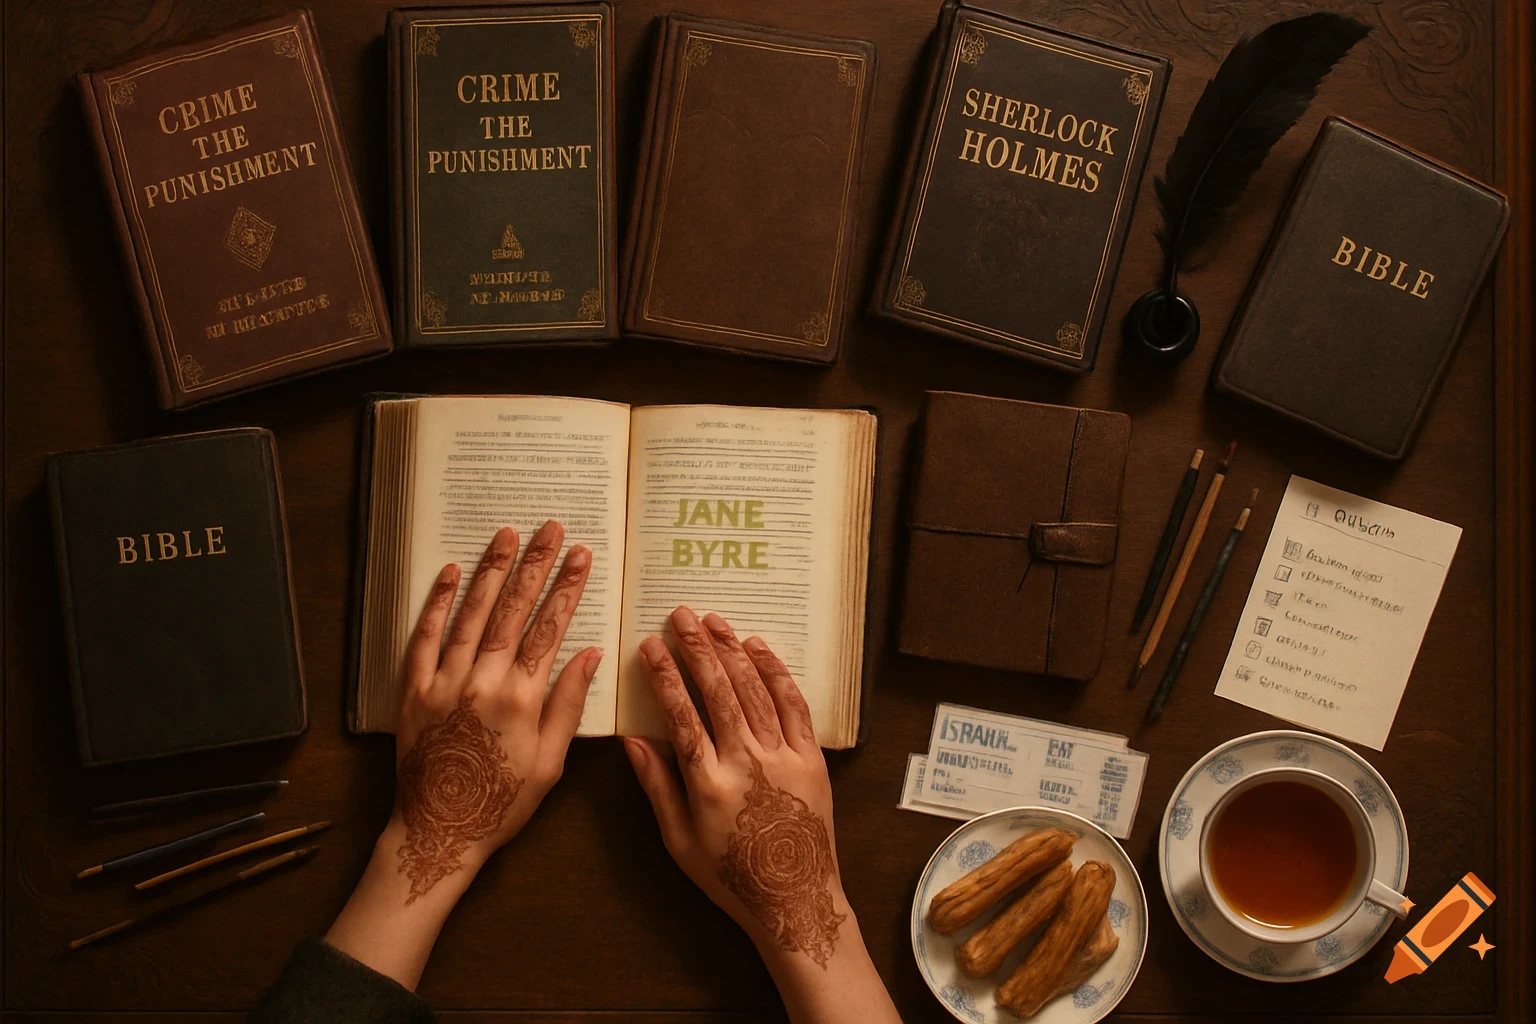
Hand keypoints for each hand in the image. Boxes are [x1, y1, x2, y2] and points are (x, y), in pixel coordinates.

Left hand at [326, 522, 600, 989]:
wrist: (439, 831)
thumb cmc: (501, 803)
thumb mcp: (550, 762)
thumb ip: (567, 704)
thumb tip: (588, 654)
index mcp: (521, 697)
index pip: (549, 627)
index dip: (566, 587)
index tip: (579, 555)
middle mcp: (482, 680)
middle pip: (513, 610)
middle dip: (534, 565)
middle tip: (549, 528)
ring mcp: (443, 682)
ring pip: (471, 614)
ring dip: (492, 571)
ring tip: (507, 535)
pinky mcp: (413, 691)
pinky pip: (424, 638)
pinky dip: (438, 604)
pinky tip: (452, 574)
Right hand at [624, 609, 900, 1023]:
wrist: (795, 898)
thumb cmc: (730, 877)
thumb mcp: (679, 842)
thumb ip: (656, 786)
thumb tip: (633, 739)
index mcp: (708, 784)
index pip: (681, 714)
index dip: (664, 676)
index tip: (651, 645)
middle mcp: (746, 762)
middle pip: (718, 691)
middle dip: (697, 648)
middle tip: (681, 616)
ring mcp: (783, 757)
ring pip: (754, 690)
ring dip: (731, 651)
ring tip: (713, 621)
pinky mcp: (812, 759)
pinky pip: (793, 705)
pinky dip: (775, 672)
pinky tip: (757, 649)